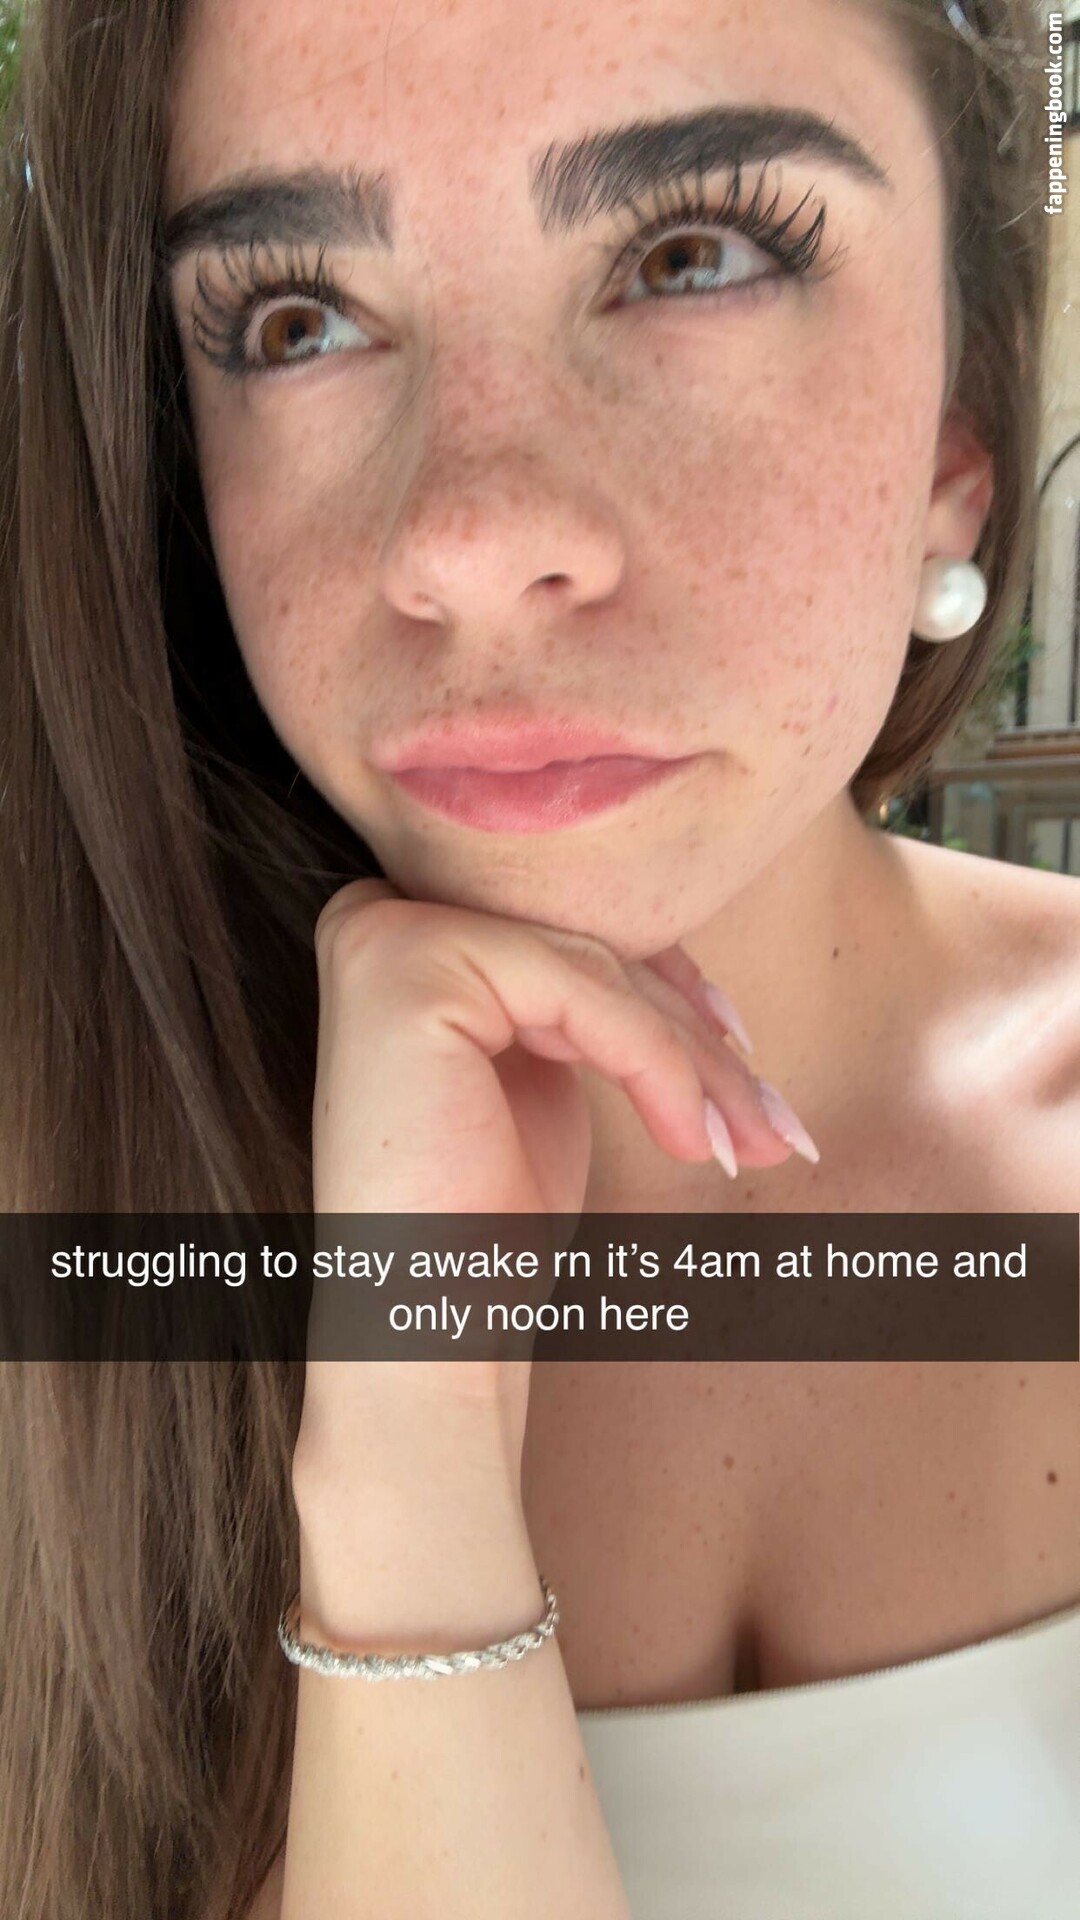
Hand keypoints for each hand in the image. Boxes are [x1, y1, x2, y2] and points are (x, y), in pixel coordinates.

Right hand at [296, 876, 799, 1488]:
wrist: (425, 1330)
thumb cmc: (484, 1223)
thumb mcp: (544, 1076)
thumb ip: (581, 1001)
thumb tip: (695, 975)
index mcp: (400, 941)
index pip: (563, 929)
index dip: (665, 986)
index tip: (744, 1050)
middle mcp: (373, 919)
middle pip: (581, 944)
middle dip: (695, 1033)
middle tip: (774, 1120)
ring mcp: (384, 935)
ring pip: (593, 965)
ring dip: (695, 1062)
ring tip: (751, 1142)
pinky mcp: (408, 967)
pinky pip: (578, 989)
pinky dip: (657, 1063)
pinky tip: (692, 1138)